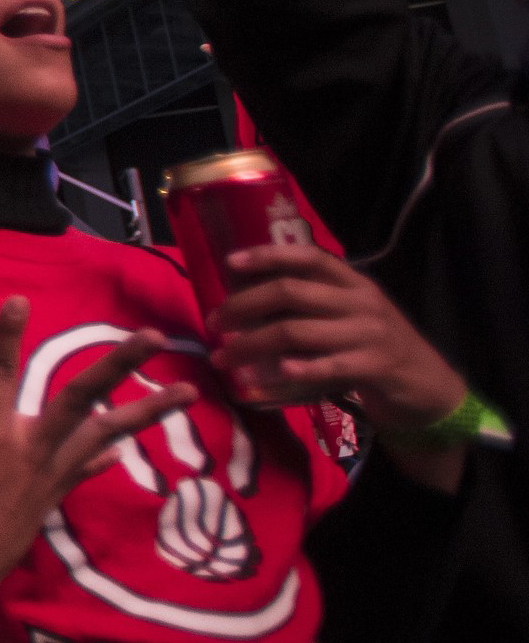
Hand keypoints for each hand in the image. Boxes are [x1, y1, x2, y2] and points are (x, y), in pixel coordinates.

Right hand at [0, 298, 194, 632]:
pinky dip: (105, 451)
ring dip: (149, 412)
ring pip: (108, 432)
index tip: (19, 300)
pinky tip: (127, 442)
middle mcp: (30, 449)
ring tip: (189, 391)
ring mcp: (51, 472)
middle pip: (80, 398)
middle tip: (151, 337)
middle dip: (117, 365)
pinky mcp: (57, 492)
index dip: (6, 336)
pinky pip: (89, 464)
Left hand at [212, 245, 467, 432]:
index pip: (308, 257)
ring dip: (252, 345)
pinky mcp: (375, 367)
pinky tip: (270, 375)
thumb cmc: (375, 346)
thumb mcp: (351, 314)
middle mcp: (361, 302)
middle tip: (214, 323)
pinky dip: (295, 369)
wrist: (428, 386)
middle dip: (243, 306)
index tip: (230, 263)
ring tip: (224, 359)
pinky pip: (327, 366)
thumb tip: (249, 297)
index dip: (268, 256)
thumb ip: (314, 303)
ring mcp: (369, 334)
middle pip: (290, 293)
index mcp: (353, 283)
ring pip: (296, 331)